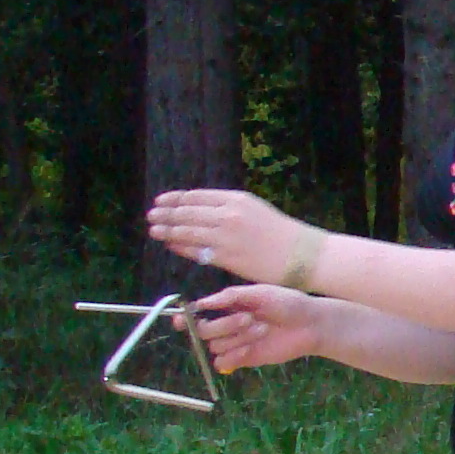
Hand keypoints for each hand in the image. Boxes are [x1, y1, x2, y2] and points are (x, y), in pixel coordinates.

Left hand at [146, 187, 310, 284]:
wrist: (303, 255)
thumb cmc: (281, 233)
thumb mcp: (255, 210)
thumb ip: (228, 209)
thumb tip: (200, 212)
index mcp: (235, 199)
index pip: (195, 196)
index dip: (174, 199)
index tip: (161, 201)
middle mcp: (228, 215)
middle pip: (186, 212)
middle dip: (165, 214)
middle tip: (151, 216)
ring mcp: (226, 236)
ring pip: (186, 231)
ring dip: (167, 231)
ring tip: (154, 231)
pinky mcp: (226, 257)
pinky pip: (196, 251)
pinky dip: (180, 247)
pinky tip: (171, 245)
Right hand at [189, 283, 323, 373]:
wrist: (311, 324)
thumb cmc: (288, 303)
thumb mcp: (260, 293)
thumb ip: (231, 296)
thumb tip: (203, 302)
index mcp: (227, 306)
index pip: (196, 314)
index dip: (186, 318)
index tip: (183, 320)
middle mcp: (226, 324)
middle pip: (203, 331)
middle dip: (224, 325)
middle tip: (249, 318)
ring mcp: (235, 342)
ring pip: (216, 346)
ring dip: (237, 338)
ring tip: (263, 329)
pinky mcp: (244, 358)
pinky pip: (223, 362)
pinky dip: (232, 357)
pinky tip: (250, 349)